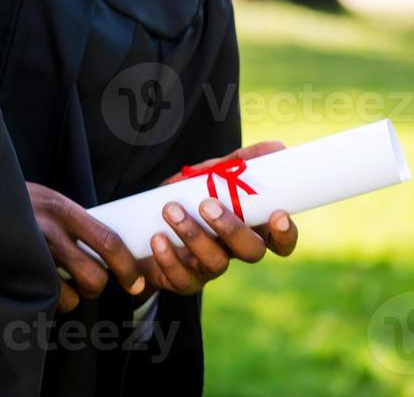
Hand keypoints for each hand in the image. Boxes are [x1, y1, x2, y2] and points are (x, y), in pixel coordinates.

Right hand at [28, 182, 144, 312]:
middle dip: (98, 287)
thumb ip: (71, 220)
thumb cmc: (12, 202)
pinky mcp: (15, 268)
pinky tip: (39, 283)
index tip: (136, 282)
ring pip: (73, 293)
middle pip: (95, 275)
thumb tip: (108, 248)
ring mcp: (31, 250)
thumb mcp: (45, 200)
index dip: (127, 266)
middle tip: (90, 284)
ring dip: (73, 296)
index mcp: (62, 208)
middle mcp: (48, 228)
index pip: (108, 240)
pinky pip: (47, 298)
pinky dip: (49, 299)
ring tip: (60, 283)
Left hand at [146, 140, 297, 294]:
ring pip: (215, 262)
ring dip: (193, 235)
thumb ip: (236, 164)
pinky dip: (168, 257)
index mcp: (246, 229)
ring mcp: (208, 269)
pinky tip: (157, 238)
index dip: (285, 234)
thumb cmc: (184, 201)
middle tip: (208, 204)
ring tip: (170, 210)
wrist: (140, 231)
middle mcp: (232, 251)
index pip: (279, 241)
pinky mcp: (182, 281)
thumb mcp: (206, 177)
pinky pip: (181, 277)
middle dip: (232, 228)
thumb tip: (277, 146)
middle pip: (251, 251)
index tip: (278, 215)